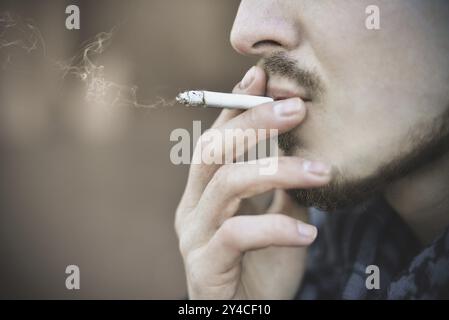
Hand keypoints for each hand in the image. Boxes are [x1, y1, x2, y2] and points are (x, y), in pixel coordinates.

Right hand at [175, 66, 331, 298]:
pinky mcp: (204, 265)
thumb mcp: (278, 219)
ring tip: (322, 171)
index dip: (236, 104)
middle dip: (252, 121)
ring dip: (277, 169)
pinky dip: (276, 228)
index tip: (263, 75)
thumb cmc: (261, 268)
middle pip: (213, 149)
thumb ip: (282, 187)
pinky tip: (309, 233)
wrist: (245, 317)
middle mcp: (192, 207)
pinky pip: (237, 234)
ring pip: (226, 184)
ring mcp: (194, 235)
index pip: (216, 137)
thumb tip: (302, 147)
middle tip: (296, 107)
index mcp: (206, 192)